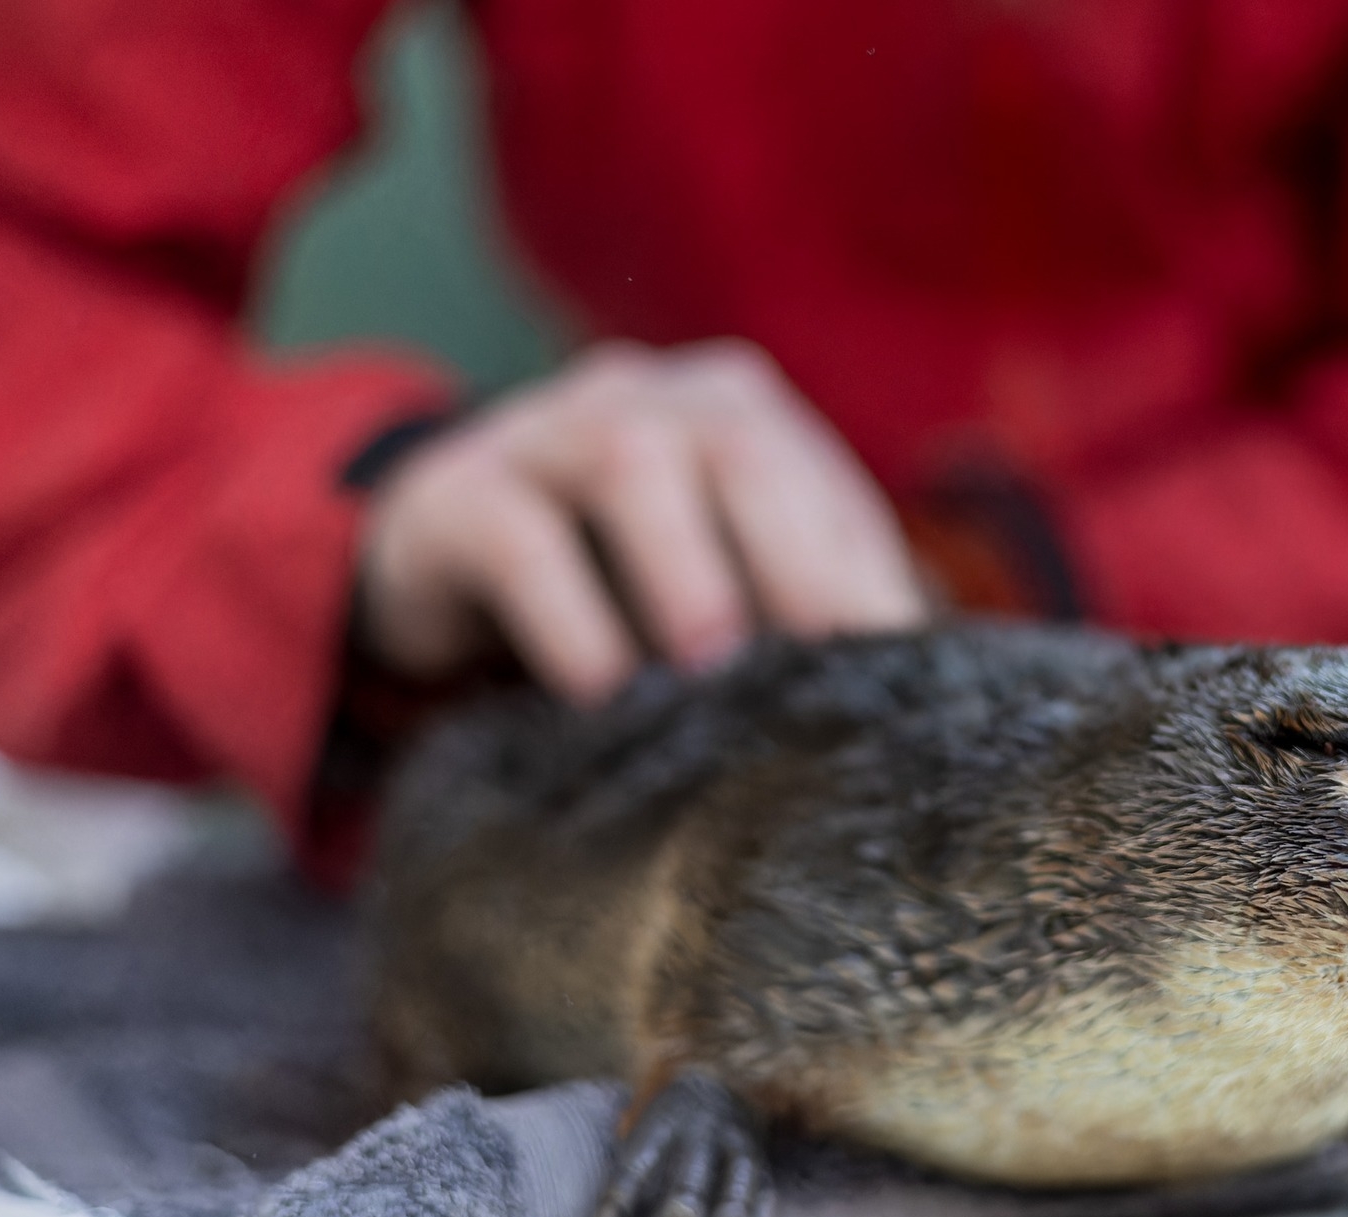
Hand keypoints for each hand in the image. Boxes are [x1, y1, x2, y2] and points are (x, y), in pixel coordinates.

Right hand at [357, 340, 926, 702]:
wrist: (441, 557)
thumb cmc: (622, 579)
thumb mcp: (722, 581)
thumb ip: (804, 608)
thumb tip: (905, 689)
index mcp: (736, 410)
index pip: (821, 484)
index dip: (862, 579)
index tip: (896, 679)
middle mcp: (649, 396)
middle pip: (739, 446)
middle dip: (790, 554)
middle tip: (817, 661)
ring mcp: (545, 429)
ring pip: (630, 462)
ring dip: (682, 569)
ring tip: (710, 668)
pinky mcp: (455, 494)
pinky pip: (517, 536)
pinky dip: (567, 614)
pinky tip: (598, 688)